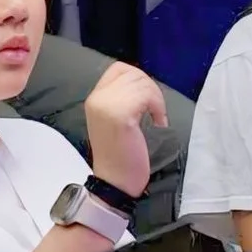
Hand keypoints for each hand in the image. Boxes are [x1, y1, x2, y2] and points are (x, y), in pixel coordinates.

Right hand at [82, 62, 166, 201]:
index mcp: (94, 98)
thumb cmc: (121, 155)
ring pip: (142, 82)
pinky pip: (146, 96)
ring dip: (156, 99)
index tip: (147, 99)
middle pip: (133, 73)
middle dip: (151, 89)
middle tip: (155, 112)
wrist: (115, 183)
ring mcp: (106, 105)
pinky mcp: (120, 115)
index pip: (119, 68)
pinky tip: (157, 123)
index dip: (138, 78)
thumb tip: (144, 82)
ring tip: (156, 119)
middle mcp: (97, 98)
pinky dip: (157, 107)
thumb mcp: (116, 120)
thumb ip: (123, 99)